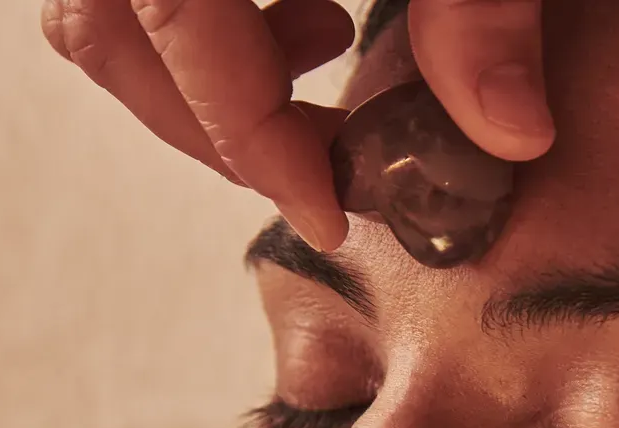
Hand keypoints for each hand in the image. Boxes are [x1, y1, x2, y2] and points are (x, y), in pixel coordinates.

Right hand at [42, 0, 553, 252]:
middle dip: (218, 124)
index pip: (171, 25)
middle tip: (328, 165)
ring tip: (325, 60)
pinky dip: (211, 24)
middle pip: (106, 30)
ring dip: (207, 73)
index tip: (330, 215)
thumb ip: (482, 10)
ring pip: (106, 13)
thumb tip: (513, 139)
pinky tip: (314, 15)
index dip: (252, 138)